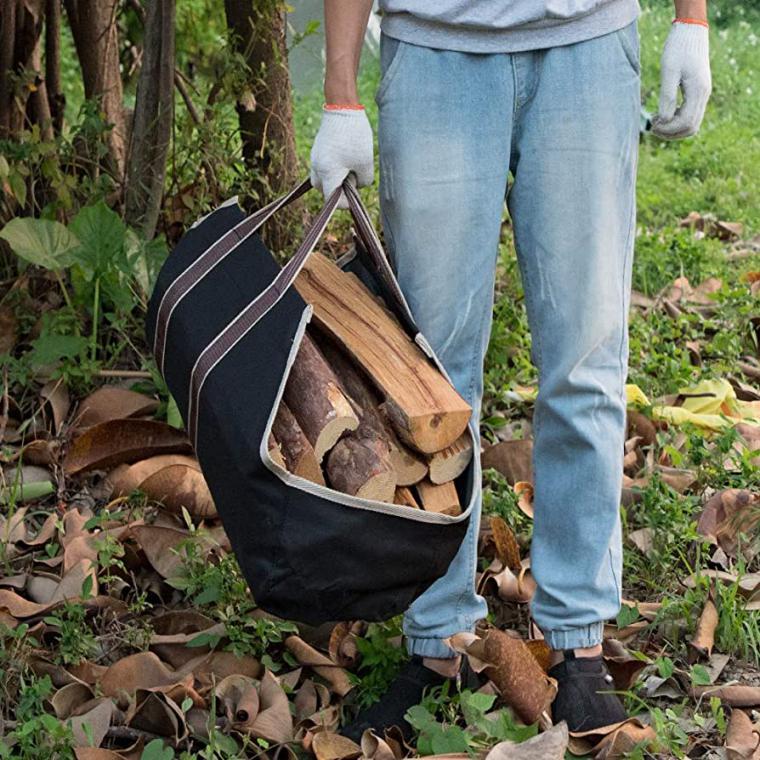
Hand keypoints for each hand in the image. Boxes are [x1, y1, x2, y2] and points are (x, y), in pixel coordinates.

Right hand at [310, 106, 373, 207]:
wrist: (342, 107)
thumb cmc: (355, 136)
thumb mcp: (366, 162)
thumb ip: (364, 181)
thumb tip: (358, 185)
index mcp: (328, 173)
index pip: (332, 200)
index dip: (345, 202)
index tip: (356, 193)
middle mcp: (317, 167)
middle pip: (324, 191)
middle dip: (338, 191)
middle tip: (353, 178)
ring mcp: (315, 158)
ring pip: (321, 179)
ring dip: (334, 180)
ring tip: (349, 168)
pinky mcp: (317, 150)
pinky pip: (322, 167)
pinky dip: (332, 169)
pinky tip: (345, 158)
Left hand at [651, 21, 710, 138]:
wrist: (690, 32)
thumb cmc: (677, 49)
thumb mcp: (669, 72)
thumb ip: (667, 97)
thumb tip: (664, 120)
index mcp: (698, 91)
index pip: (686, 123)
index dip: (668, 129)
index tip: (652, 125)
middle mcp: (704, 95)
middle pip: (691, 127)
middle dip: (670, 132)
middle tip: (652, 127)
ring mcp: (703, 94)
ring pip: (691, 124)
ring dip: (674, 129)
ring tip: (656, 123)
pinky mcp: (698, 92)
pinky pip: (690, 115)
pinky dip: (677, 120)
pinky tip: (662, 115)